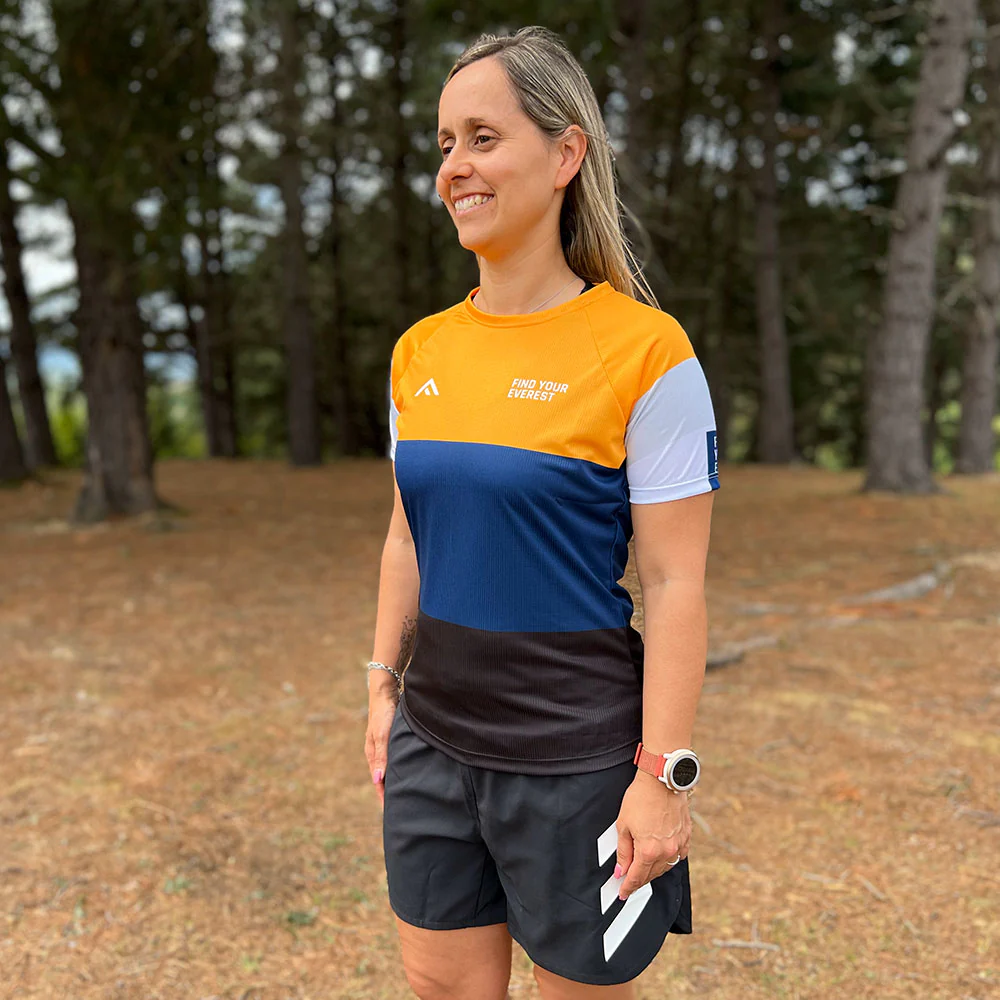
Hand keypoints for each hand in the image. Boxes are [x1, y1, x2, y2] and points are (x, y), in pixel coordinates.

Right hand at [364, 675, 397, 807]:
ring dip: (398, 781)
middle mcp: (378, 753)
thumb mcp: (382, 736)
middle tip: (404, 810)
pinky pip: (397, 759)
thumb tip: (378, 781)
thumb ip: (381, 757)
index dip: (385, 798)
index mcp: (372, 755)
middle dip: (392, 794)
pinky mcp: (393, 738)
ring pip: (391, 769)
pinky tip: (411, 772)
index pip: (379, 783)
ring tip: (409, 795)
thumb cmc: (383, 713)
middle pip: (384, 779)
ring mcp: (385, 746)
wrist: (385, 690)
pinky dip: (402, 768)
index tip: (392, 815)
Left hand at [615, 771, 690, 899]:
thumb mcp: (623, 825)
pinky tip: (662, 856)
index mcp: (648, 850)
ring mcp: (678, 844)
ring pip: (665, 867)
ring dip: (653, 870)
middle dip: (639, 879)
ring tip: (643, 868)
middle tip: (629, 881)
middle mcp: (666, 851)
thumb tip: (621, 871)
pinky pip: (678, 855)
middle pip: (651, 874)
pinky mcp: (687, 836)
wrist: (661, 779)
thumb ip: (623, 852)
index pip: (636, 877)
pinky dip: (669, 859)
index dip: (627, 887)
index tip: (622, 893)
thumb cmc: (641, 797)